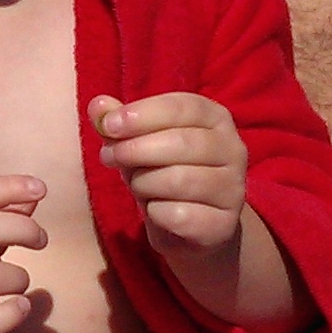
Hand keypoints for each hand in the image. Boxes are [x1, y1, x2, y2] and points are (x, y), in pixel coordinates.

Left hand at [89, 93, 247, 254]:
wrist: (192, 227)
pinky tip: (155, 210)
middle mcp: (233, 149)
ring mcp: (233, 188)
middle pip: (181, 143)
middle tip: (109, 158)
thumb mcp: (139, 143)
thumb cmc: (164, 173)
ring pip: (179, 179)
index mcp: (216, 118)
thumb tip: (98, 105)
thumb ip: (119, 124)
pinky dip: (156, 212)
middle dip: (135, 150)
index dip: (142, 114)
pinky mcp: (223, 223)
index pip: (182, 106)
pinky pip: (179, 215)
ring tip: (137, 185)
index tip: (109, 126)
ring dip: (143, 183)